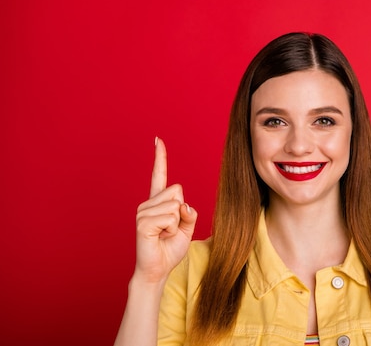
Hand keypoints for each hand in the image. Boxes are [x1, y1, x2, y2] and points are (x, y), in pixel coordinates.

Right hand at [134, 138, 197, 283]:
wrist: (158, 270)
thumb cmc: (170, 248)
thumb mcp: (187, 228)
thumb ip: (189, 213)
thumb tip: (182, 205)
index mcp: (158, 202)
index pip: (159, 175)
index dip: (160, 157)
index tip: (158, 139)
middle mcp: (148, 203)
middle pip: (178, 190)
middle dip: (182, 212)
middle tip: (170, 229)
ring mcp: (143, 212)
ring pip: (176, 205)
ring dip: (177, 224)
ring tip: (164, 234)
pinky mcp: (143, 222)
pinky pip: (170, 217)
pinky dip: (172, 229)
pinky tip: (160, 237)